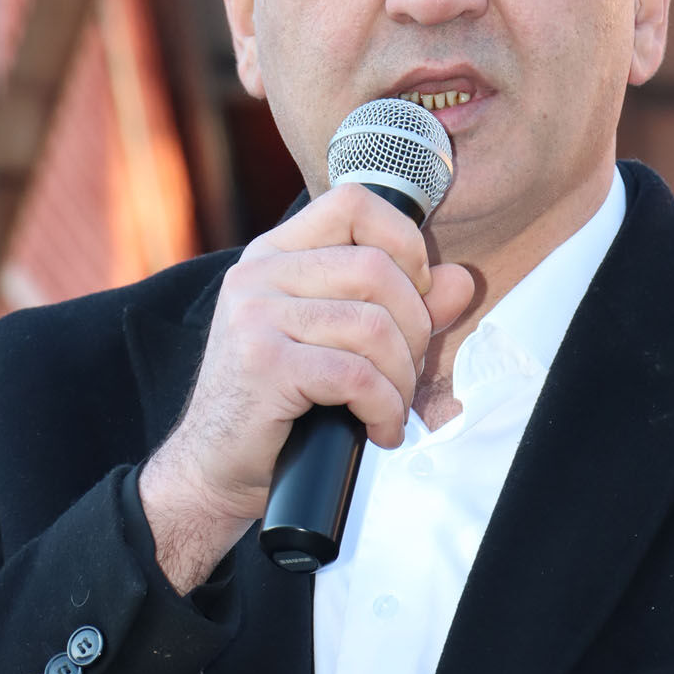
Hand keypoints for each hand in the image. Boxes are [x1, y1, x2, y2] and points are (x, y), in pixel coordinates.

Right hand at [138, 187, 473, 592]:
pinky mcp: (263, 363)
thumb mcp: (341, 344)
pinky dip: (383, 408)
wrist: (212, 469)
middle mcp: (259, 273)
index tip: (414, 297)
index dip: (405, 245)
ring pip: (373, 326)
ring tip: (388, 408)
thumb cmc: (280, 406)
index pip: (355, 204)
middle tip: (404, 375)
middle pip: (377, 269)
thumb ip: (401, 307)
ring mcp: (255, 314)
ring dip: (400, 379)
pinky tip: (378, 429)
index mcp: (276, 254)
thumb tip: (461, 280)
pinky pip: (357, 375)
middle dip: (414, 330)